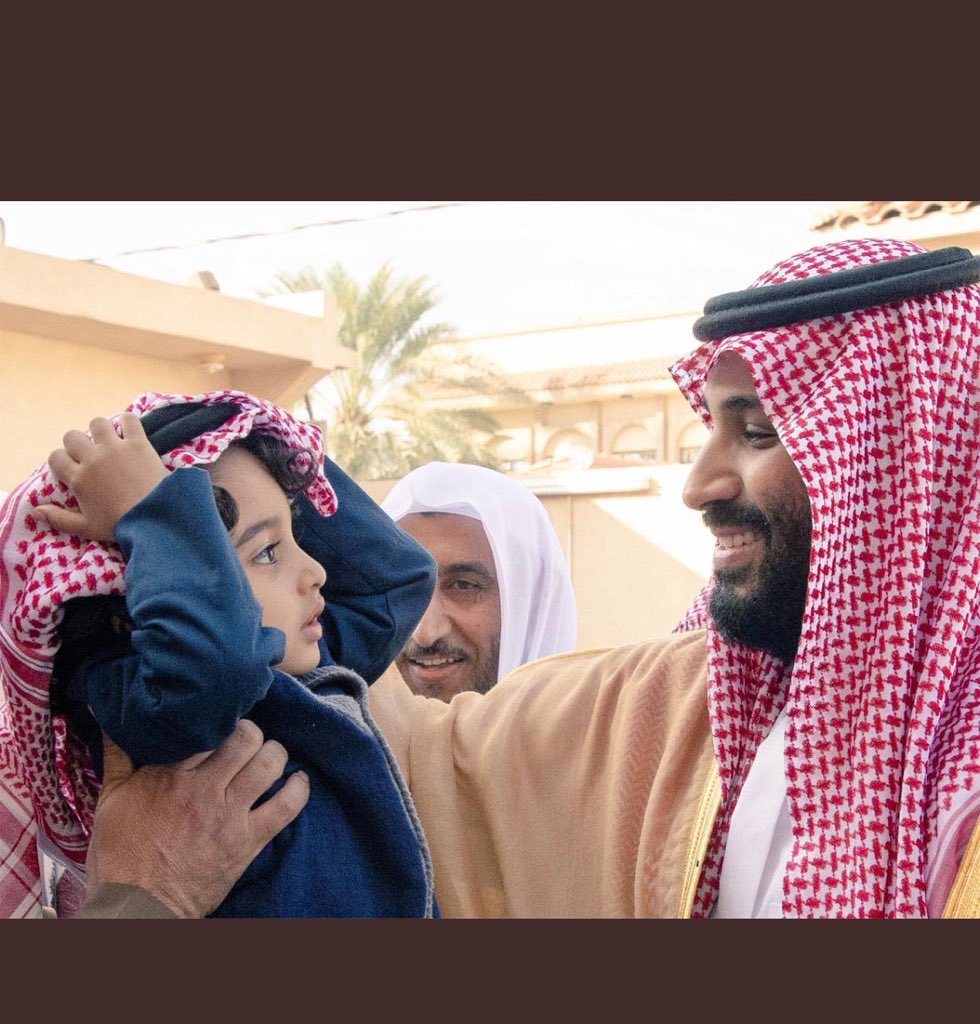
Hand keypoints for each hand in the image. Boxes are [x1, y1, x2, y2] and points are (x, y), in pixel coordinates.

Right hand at [38, 413, 168, 539]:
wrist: (156, 517)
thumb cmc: (121, 525)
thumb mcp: (86, 528)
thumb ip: (59, 519)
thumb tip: (36, 510)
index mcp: (78, 478)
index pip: (55, 457)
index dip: (62, 460)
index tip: (73, 467)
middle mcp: (92, 458)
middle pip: (72, 436)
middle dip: (78, 443)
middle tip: (91, 454)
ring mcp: (115, 448)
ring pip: (97, 423)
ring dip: (101, 430)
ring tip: (110, 441)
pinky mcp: (138, 442)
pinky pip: (129, 420)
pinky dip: (128, 422)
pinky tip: (130, 432)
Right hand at [85, 720, 309, 917]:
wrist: (136, 907)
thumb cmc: (119, 855)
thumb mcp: (110, 799)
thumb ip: (117, 756)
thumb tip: (112, 719)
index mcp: (170, 774)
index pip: (207, 727)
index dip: (217, 718)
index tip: (219, 720)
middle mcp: (204, 789)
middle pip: (246, 738)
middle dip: (250, 732)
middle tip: (245, 739)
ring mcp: (229, 814)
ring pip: (269, 763)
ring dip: (274, 754)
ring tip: (269, 757)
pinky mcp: (248, 841)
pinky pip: (287, 807)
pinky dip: (298, 789)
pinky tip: (298, 781)